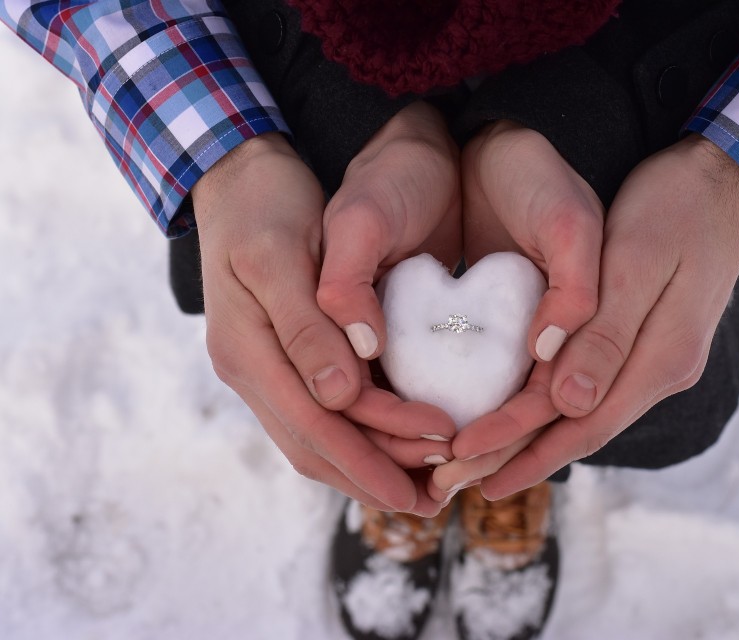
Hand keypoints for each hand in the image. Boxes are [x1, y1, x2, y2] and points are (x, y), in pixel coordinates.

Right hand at [193, 116, 456, 514]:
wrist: (240, 174)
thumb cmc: (265, 204)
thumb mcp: (282, 254)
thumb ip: (307, 326)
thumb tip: (339, 398)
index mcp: (246, 350)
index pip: (314, 424)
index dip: (370, 456)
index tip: (424, 477)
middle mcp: (251, 370)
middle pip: (315, 445)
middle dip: (374, 476)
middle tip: (435, 500)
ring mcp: (264, 367)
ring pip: (316, 438)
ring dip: (369, 465)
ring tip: (424, 484)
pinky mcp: (282, 358)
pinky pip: (319, 414)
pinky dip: (359, 436)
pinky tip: (396, 442)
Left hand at [439, 134, 738, 499]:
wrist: (725, 177)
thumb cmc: (677, 207)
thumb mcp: (638, 262)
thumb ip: (608, 335)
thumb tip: (570, 405)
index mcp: (661, 358)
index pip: (582, 423)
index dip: (521, 448)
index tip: (463, 464)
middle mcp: (660, 370)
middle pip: (579, 430)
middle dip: (515, 457)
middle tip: (453, 481)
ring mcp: (655, 357)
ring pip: (583, 413)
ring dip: (529, 439)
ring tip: (476, 460)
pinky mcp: (645, 340)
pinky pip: (591, 386)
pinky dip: (550, 406)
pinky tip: (519, 413)